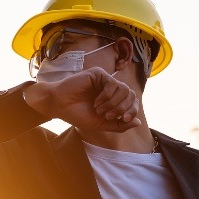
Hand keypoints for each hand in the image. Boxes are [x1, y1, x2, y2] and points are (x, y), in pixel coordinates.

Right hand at [23, 67, 141, 131]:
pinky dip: (107, 95)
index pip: (132, 102)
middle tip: (107, 115)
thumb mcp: (101, 124)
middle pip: (131, 95)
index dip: (132, 111)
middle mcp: (111, 89)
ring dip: (113, 103)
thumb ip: (119, 125)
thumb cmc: (78, 115)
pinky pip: (112, 83)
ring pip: (124, 89)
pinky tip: (96, 102)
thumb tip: (138, 122)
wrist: (60, 106)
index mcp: (114, 99)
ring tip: (99, 109)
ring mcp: (104, 80)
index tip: (123, 119)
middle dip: (122, 108)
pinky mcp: (98, 74)